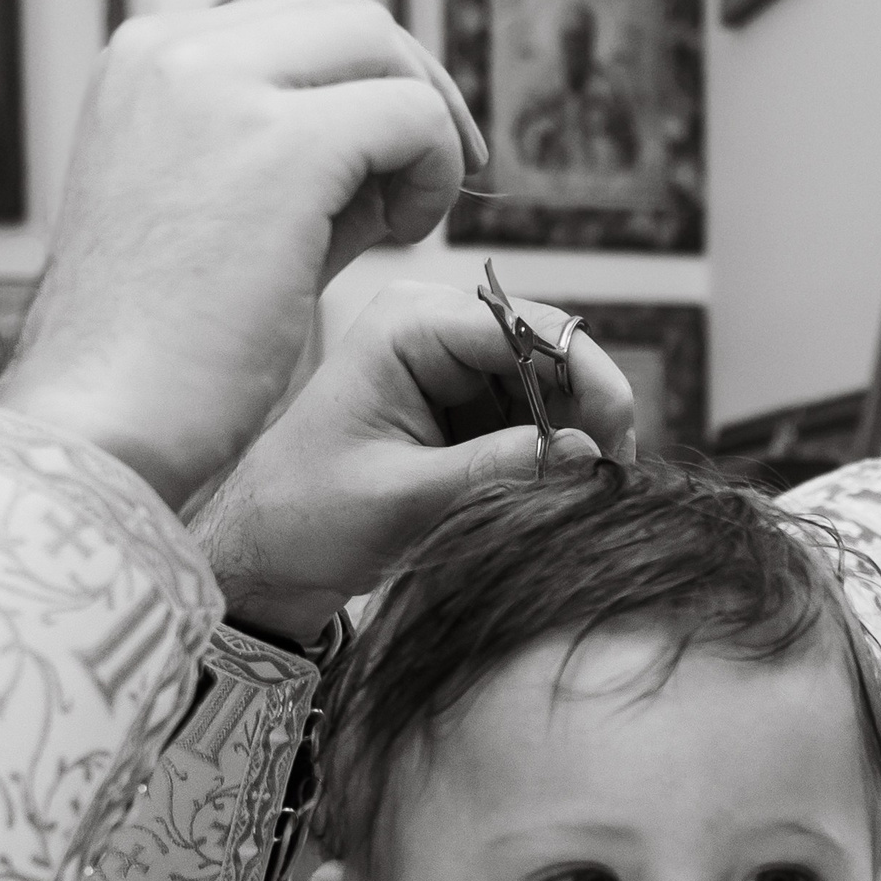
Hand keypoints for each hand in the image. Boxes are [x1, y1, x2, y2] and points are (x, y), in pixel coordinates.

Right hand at [0, 0, 488, 511]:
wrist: (102, 417)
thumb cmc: (161, 346)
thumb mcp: (222, 213)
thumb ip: (295, 157)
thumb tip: (398, 136)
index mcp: (145, 60)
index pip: (294, 20)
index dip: (365, 80)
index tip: (395, 157)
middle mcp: (171, 51)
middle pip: (347, 16)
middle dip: (412, 87)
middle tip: (436, 177)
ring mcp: (219, 86)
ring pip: (382, 47)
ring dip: (424, 129)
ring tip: (405, 220)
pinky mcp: (281, 143)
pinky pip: (410, 117)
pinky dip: (433, 172)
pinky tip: (402, 237)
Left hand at [193, 280, 638, 641]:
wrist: (264, 557)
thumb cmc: (309, 518)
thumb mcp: (408, 496)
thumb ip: (499, 469)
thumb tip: (589, 456)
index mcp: (407, 324)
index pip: (525, 328)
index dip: (585, 377)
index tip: (617, 442)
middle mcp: (433, 327)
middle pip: (547, 350)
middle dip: (587, 409)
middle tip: (613, 478)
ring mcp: (449, 364)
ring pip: (549, 387)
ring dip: (574, 435)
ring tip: (588, 493)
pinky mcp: (460, 404)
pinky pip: (530, 415)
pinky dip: (552, 451)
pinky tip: (561, 489)